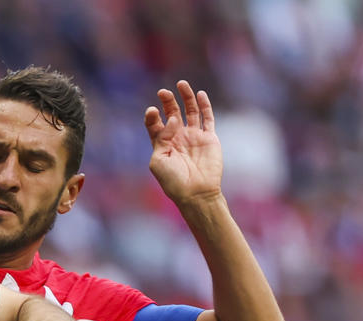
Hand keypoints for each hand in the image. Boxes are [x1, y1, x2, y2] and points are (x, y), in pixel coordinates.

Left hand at [145, 81, 223, 206]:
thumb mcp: (158, 161)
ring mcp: (194, 137)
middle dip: (167, 102)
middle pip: (172, 113)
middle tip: (163, 92)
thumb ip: (161, 138)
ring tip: (181, 84)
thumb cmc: (173, 181)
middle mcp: (178, 138)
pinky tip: (199, 94)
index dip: (153, 116)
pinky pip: (208, 118)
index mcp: (163, 145)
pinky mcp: (209, 138)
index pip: (156, 124)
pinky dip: (204, 105)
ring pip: (190, 111)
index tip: (152, 111)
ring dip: (186, 97)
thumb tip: (174, 120)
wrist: (196, 193)